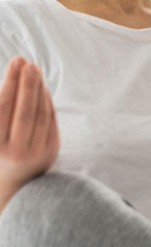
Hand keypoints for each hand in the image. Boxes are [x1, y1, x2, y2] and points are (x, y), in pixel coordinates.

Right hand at [0, 57, 58, 199]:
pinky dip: (47, 103)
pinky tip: (42, 89)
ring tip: (35, 71)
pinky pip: (50, 122)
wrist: (9, 183)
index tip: (16, 63)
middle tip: (28, 63)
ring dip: (39, 91)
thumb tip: (12, 79)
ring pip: (40, 116)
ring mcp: (35, 153)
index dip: (11, 83)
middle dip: (27, 84)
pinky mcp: (50, 153)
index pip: (4, 107)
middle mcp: (14, 151)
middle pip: (25, 111)